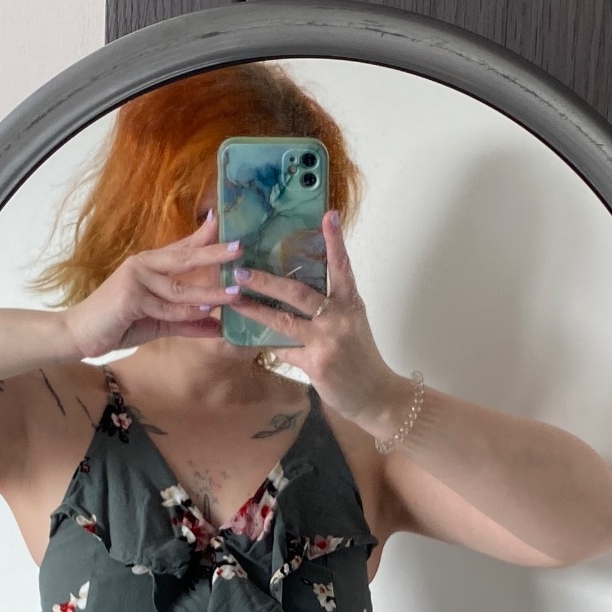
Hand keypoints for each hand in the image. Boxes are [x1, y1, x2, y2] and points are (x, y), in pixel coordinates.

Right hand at [64, 214, 242, 357]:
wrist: (82, 334)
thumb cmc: (118, 324)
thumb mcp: (159, 322)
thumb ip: (187, 322)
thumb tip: (217, 326)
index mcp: (150, 265)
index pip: (181, 248)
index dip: (203, 236)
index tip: (223, 222)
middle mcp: (144, 265)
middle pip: (185, 257)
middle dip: (214, 253)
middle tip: (241, 247)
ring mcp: (136, 278)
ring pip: (181, 287)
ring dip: (211, 293)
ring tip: (236, 294)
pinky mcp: (131, 296)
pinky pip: (166, 307)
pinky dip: (187, 313)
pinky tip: (207, 312)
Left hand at [226, 211, 413, 435]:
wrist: (376, 396)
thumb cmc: (361, 360)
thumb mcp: (353, 326)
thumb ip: (331, 309)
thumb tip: (296, 295)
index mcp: (351, 304)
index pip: (342, 267)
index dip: (334, 241)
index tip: (327, 215)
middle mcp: (340, 318)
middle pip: (299, 292)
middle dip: (267, 280)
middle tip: (242, 270)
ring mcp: (327, 341)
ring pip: (283, 321)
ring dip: (255, 310)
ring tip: (235, 299)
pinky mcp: (316, 364)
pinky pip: (284, 351)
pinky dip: (269, 345)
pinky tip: (251, 339)